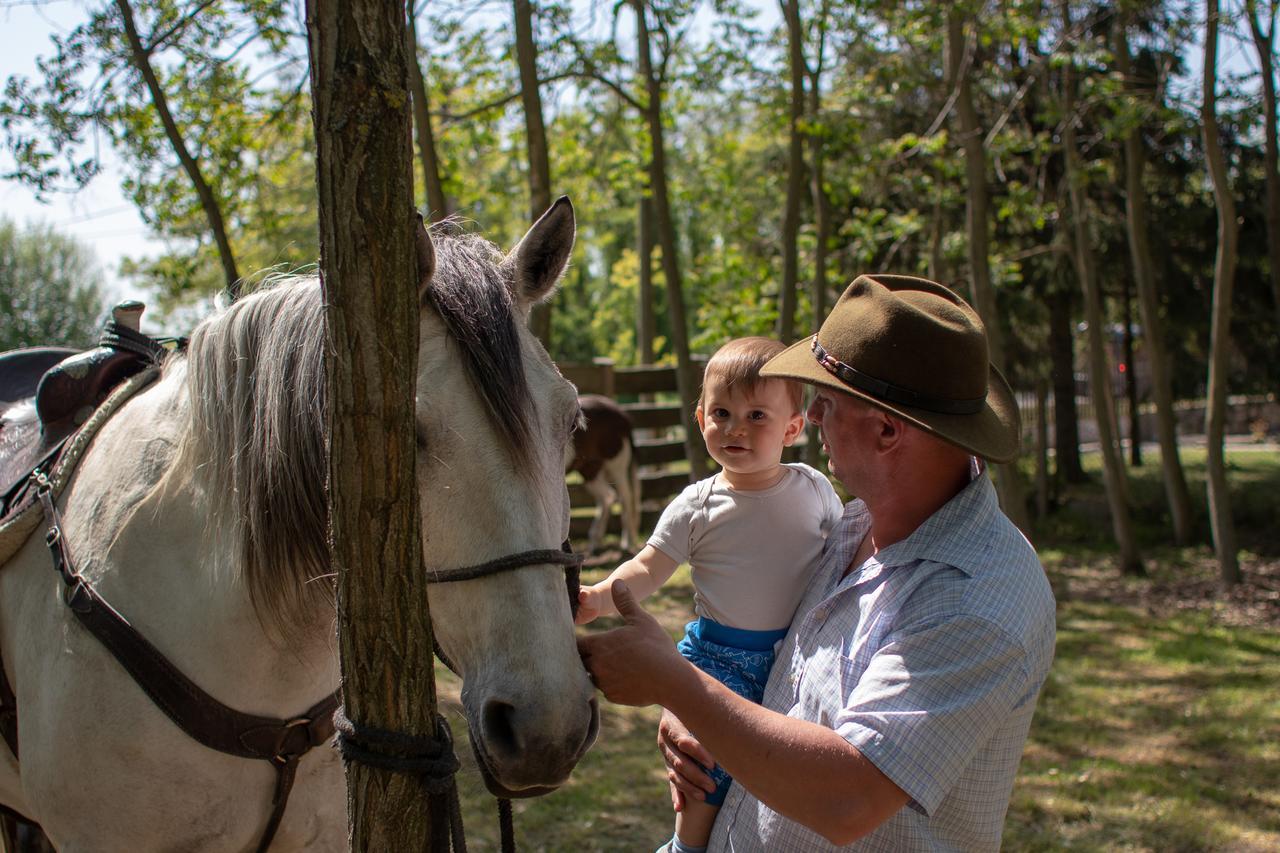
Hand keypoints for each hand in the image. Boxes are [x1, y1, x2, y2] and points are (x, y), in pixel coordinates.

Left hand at [577, 580, 687, 706]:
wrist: (671, 679)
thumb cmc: (656, 646)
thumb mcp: (641, 620)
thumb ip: (625, 602)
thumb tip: (617, 582)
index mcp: (599, 645)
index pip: (576, 643)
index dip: (578, 641)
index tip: (584, 639)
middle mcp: (596, 666)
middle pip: (580, 661)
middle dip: (586, 656)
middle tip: (597, 651)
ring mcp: (603, 683)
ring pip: (592, 675)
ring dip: (597, 670)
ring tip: (613, 664)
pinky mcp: (613, 697)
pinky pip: (605, 688)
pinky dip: (610, 683)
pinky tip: (624, 677)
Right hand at [659, 709, 716, 809]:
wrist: (675, 703)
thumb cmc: (694, 706)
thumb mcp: (696, 707)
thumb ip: (708, 716)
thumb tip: (732, 722)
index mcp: (671, 726)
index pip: (684, 742)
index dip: (698, 753)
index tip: (713, 764)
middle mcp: (664, 741)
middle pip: (679, 762)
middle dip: (696, 775)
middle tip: (713, 786)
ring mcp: (665, 754)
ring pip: (675, 774)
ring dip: (689, 787)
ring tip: (704, 796)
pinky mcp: (667, 764)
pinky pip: (671, 781)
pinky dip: (676, 795)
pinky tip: (680, 807)